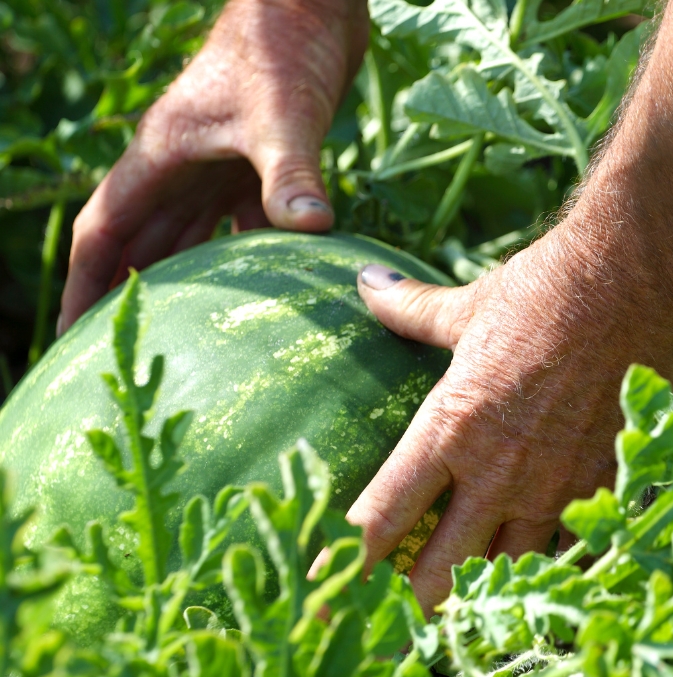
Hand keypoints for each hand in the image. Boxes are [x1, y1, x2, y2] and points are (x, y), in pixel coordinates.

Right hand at [59, 0, 367, 332]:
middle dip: (127, 300)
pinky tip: (253, 300)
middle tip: (124, 357)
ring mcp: (216, 171)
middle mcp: (180, 172)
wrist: (312, 10)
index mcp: (160, 160)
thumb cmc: (282, 49)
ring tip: (178, 342)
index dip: (85, 285)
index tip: (72, 337)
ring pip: (185, 242)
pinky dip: (241, 263)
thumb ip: (290, 173)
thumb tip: (309, 228)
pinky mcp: (253, 170)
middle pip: (140, 248)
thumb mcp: (280, 115)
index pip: (103, 233)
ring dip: (179, 287)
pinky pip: (237, 229)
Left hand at [321, 0, 672, 616]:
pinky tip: (533, 574)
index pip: (381, 520)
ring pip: (506, 577)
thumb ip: (407, 309)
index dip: (345, 564)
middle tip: (392, 610)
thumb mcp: (464, 307)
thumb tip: (365, 282)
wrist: (632, 281)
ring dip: (478, 595)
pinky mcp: (603, 486)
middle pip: (437, 575)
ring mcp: (553, 488)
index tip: (324, 590)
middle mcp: (496, 474)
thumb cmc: (540, 293)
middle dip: (408, 603)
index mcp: (448, 431)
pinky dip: (545, 571)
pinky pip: (568, 556)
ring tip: (461, 601)